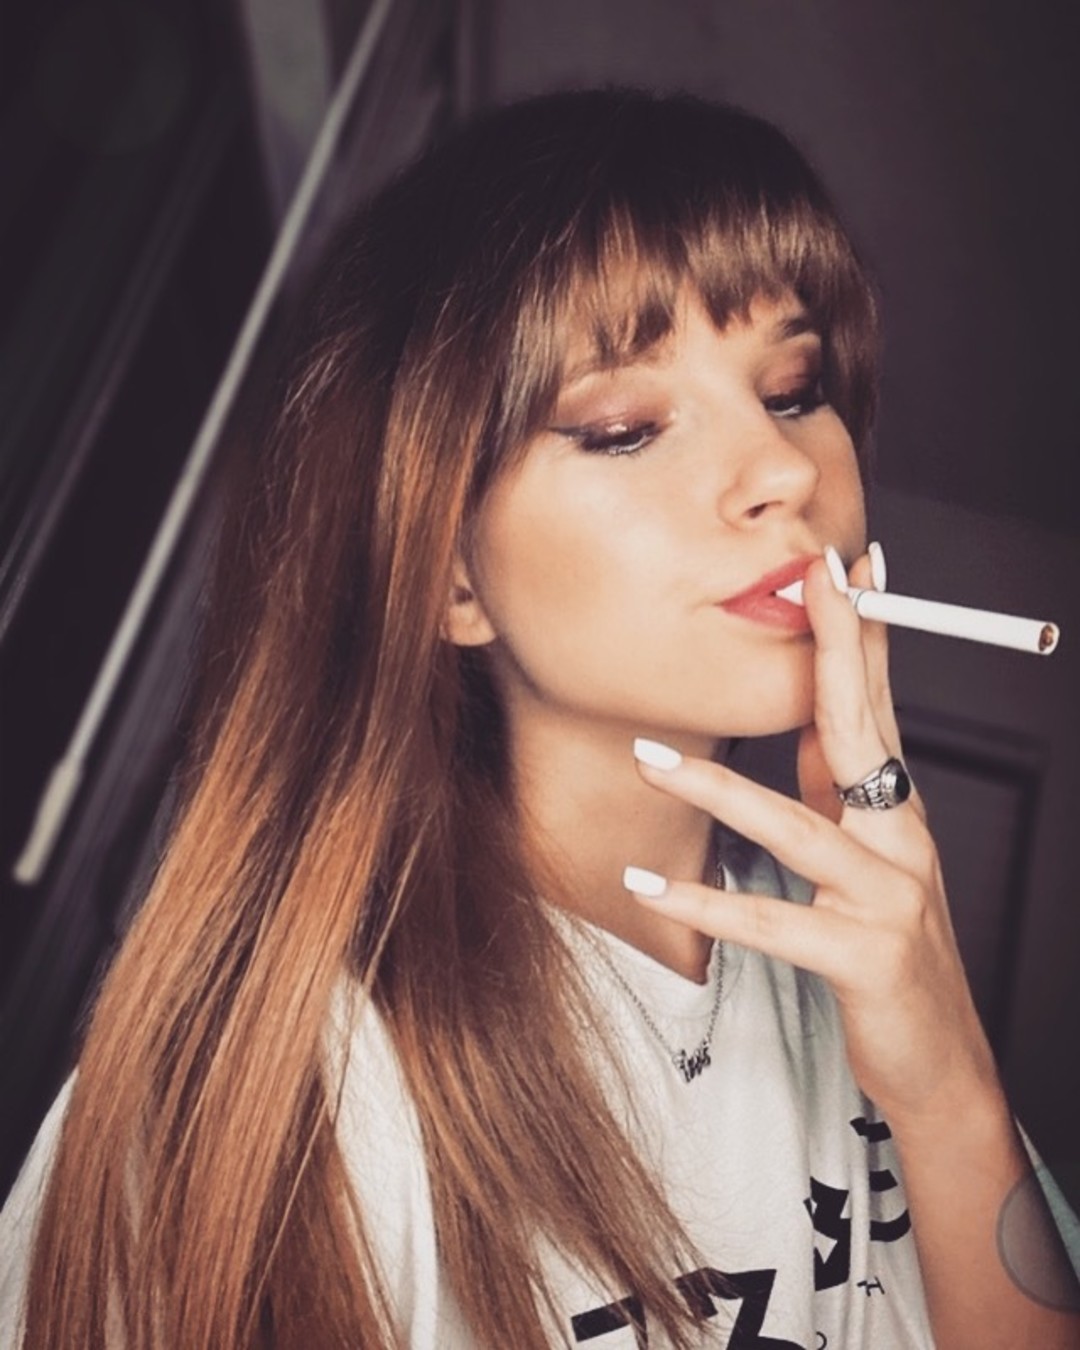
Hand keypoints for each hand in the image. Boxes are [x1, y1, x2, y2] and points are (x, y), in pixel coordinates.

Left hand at [627, 550, 1002, 1127]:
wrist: (941, 1059)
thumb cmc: (889, 948)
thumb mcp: (866, 853)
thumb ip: (838, 785)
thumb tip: (811, 713)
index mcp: (895, 807)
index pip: (876, 703)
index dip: (861, 633)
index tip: (844, 567)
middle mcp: (901, 837)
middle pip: (861, 729)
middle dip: (834, 648)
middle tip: (807, 580)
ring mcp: (888, 895)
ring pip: (796, 827)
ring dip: (716, 787)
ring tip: (650, 757)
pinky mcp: (864, 956)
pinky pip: (772, 923)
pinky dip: (704, 905)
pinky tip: (646, 885)